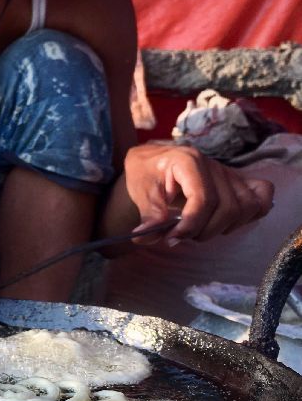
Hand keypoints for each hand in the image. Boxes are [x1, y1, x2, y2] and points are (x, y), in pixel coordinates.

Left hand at [123, 141, 273, 244]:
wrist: (151, 161)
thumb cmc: (145, 172)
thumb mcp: (138, 190)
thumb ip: (148, 214)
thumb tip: (147, 236)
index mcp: (187, 160)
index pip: (203, 198)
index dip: (191, 225)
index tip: (172, 239)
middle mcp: (212, 164)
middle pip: (228, 207)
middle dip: (205, 230)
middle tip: (182, 235)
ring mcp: (227, 172)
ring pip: (247, 205)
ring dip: (225, 226)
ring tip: (200, 229)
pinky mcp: (237, 180)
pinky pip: (262, 194)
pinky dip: (251, 213)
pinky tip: (227, 222)